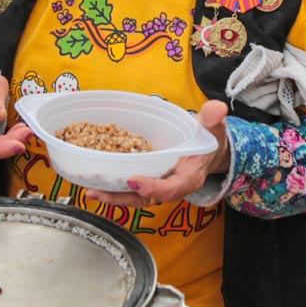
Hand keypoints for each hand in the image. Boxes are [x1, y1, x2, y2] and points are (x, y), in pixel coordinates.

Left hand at [87, 102, 230, 209]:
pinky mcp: (148, 180)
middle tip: (99, 193)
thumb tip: (216, 107)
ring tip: (89, 191)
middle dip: (122, 198)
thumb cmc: (209, 140)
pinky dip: (112, 186)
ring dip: (112, 196)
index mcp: (189, 178)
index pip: (171, 188)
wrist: (208, 151)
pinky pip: (129, 187)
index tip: (133, 180)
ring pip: (134, 196)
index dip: (152, 187)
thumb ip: (213, 119)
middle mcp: (171, 187)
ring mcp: (157, 185)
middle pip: (145, 199)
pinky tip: (92, 181)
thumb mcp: (213, 129)